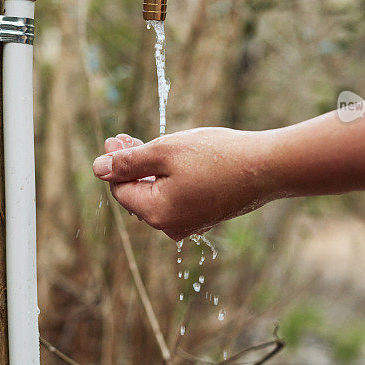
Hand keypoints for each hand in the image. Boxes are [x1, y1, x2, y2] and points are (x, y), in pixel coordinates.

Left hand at [92, 128, 280, 240]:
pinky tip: (173, 158)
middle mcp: (171, 226)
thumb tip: (97, 168)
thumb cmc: (216, 156)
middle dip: (129, 165)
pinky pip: (177, 197)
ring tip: (148, 143)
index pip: (120, 190)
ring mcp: (191, 224)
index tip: (115, 137)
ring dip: (148, 169)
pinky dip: (170, 178)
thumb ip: (127, 162)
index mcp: (157, 213)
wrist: (267, 167)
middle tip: (125, 137)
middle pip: (137, 194)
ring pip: (158, 194)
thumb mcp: (164, 151)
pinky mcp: (207, 216)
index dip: (113, 163)